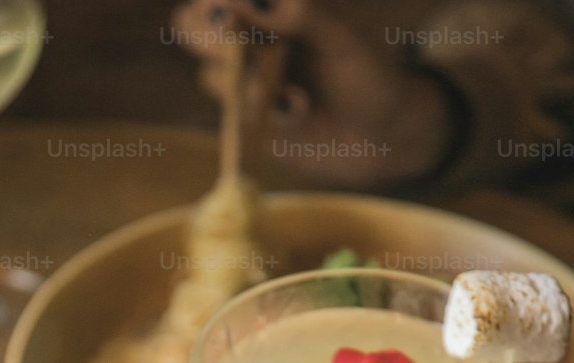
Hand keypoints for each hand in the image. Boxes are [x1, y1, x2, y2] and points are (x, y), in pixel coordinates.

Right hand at [171, 0, 452, 186]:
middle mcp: (251, 36)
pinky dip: (264, 113)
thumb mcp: (342, 38)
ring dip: (246, 83)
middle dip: (211, 40)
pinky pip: (232, 114)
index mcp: (272, 5)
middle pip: (191, 26)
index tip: (229, 17)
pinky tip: (299, 111)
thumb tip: (243, 2)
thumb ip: (297, 14)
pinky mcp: (248, 121)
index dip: (215, 4)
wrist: (382, 138)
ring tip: (294, 92)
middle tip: (236, 51)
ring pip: (211, 75)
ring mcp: (246, 79)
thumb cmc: (370, 75)